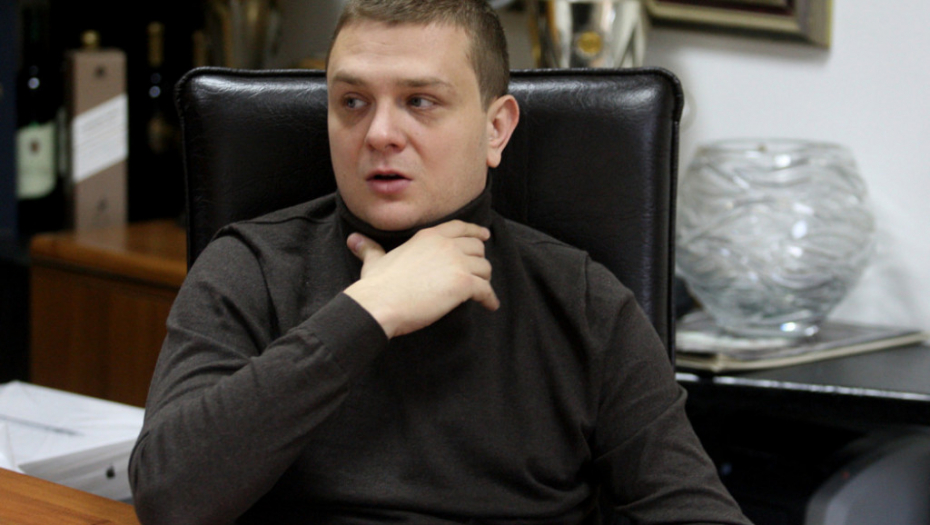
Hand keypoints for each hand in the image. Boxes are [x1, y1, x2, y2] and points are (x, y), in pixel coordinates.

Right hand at [343, 220, 498, 338]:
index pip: (460, 228)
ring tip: (482, 291)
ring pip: (485, 268)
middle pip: (477, 248)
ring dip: (485, 280)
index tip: (484, 236)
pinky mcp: (463, 283)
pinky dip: (490, 298)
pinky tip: (490, 305)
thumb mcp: (374, 260)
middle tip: (478, 273)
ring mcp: (456, 263)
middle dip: (480, 260)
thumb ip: (370, 248)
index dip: (475, 232)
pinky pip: (486, 290)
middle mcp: (445, 245)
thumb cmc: (377, 284)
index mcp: (428, 236)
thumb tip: (354, 240)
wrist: (380, 302)